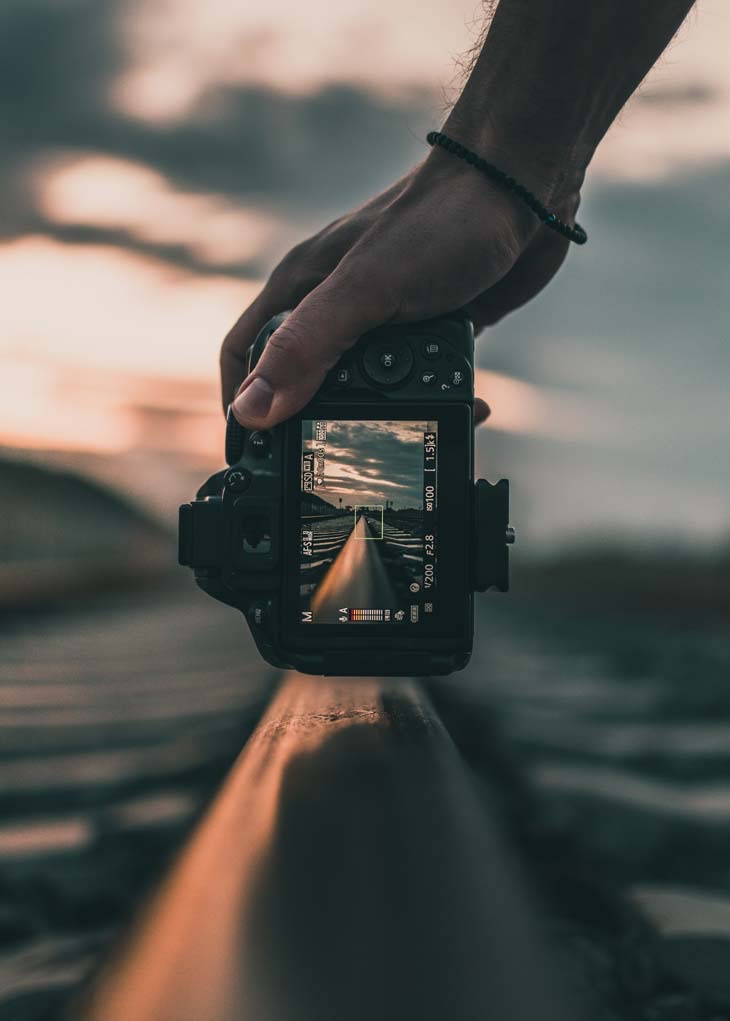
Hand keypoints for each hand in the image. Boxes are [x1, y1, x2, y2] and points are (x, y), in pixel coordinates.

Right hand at [220, 146, 578, 429]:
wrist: (521, 188)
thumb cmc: (439, 222)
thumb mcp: (364, 291)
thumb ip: (307, 348)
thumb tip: (252, 411)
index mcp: (302, 287)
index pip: (245, 351)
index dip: (240, 401)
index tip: (251, 450)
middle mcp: (336, 302)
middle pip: (304, 377)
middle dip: (322, 418)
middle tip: (343, 452)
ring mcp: (383, 315)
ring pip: (367, 383)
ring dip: (391, 411)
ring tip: (418, 425)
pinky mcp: (429, 325)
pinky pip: (420, 376)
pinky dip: (438, 395)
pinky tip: (466, 404)